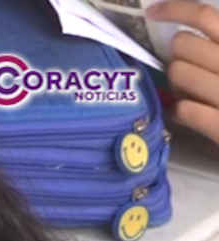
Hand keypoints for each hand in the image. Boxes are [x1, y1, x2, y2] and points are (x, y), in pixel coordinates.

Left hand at [147, 1, 218, 143]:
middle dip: (176, 56)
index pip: (206, 17)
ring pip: (178, 74)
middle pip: (183, 45)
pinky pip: (185, 110)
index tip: (153, 12)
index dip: (175, 10)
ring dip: (176, 84)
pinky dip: (179, 110)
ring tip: (189, 93)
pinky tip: (186, 112)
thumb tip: (184, 36)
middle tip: (186, 70)